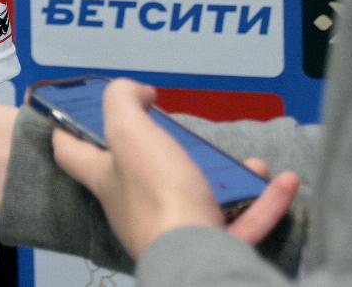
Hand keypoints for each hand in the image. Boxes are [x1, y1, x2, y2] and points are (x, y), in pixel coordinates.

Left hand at [52, 79, 300, 259]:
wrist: (197, 259)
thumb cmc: (158, 193)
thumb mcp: (128, 132)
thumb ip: (122, 100)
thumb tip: (134, 91)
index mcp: (108, 181)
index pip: (71, 154)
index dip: (67, 130)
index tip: (75, 110)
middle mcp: (136, 210)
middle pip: (141, 177)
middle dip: (163, 152)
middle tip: (182, 131)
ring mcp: (176, 233)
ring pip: (197, 199)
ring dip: (225, 177)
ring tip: (243, 160)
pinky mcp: (214, 249)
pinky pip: (242, 222)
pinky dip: (264, 201)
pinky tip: (284, 181)